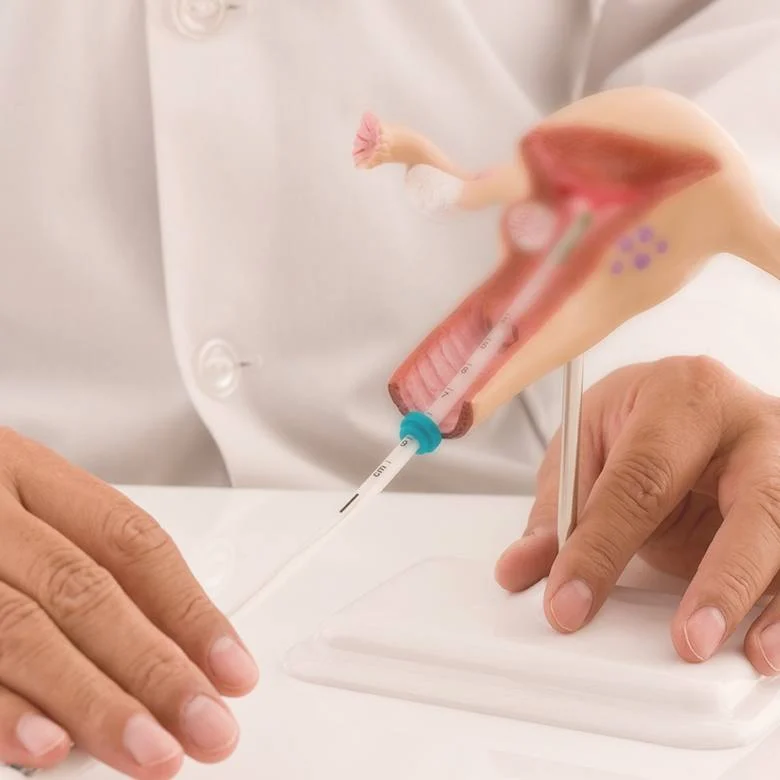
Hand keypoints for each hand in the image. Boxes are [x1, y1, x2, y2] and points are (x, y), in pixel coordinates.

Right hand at [0, 429, 257, 777]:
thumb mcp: (21, 503)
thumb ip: (83, 563)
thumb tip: (175, 643)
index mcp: (30, 476)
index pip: (131, 543)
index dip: (188, 609)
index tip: (231, 671)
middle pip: (82, 592)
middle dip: (152, 668)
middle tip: (203, 730)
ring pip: (20, 630)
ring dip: (88, 701)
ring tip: (146, 751)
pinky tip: (41, 748)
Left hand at [495, 356, 779, 673]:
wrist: (682, 406)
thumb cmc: (633, 421)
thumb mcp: (584, 449)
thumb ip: (559, 513)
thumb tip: (522, 568)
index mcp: (682, 395)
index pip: (642, 478)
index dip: (602, 546)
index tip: (569, 601)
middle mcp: (749, 424)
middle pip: (755, 502)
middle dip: (724, 577)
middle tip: (689, 638)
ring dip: (768, 599)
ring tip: (750, 652)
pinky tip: (767, 642)